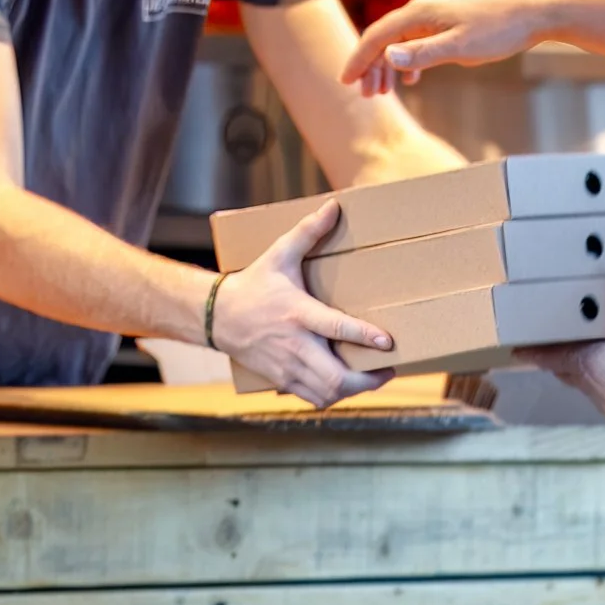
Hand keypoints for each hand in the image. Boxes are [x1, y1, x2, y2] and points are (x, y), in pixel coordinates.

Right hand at [210, 201, 395, 408]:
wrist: (216, 316)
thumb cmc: (253, 284)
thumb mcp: (279, 254)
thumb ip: (308, 231)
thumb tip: (334, 206)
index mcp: (298, 312)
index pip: (336, 328)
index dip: (364, 336)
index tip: (388, 342)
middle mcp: (294, 344)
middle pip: (335, 375)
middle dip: (367, 378)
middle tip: (387, 369)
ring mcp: (287, 366)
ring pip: (327, 392)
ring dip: (354, 390)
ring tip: (372, 378)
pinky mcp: (282, 379)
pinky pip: (313, 398)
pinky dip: (334, 396)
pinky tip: (345, 385)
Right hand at [342, 0, 552, 94]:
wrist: (531, 15)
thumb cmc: (498, 31)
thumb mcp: (459, 47)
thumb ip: (422, 54)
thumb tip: (387, 57)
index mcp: (419, 12)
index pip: (377, 35)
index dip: (359, 58)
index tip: (346, 80)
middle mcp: (422, 9)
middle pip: (384, 37)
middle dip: (372, 66)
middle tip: (366, 95)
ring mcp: (435, 14)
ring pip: (400, 40)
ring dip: (388, 65)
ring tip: (382, 92)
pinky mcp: (448, 22)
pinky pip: (417, 40)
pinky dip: (408, 60)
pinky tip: (412, 80)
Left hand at [519, 251, 604, 441]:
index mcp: (579, 361)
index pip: (542, 353)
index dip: (527, 348)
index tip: (511, 344)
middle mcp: (584, 379)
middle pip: (558, 364)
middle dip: (552, 350)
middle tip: (547, 336)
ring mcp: (601, 394)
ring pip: (579, 374)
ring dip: (577, 360)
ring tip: (583, 343)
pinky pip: (603, 382)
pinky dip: (603, 369)